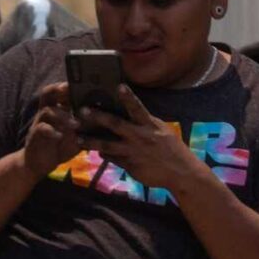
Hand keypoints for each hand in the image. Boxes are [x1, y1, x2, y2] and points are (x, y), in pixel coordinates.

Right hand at [23, 82, 80, 178]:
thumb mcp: (78, 134)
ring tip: (76, 123)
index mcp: (59, 108)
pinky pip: (42, 129)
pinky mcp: (35, 135)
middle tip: (73, 90)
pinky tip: (60, 136)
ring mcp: (40, 122)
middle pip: (49, 92)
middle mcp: (48, 111)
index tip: (87, 82)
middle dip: (60, 89)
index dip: (71, 84)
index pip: (62, 90)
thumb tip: (109, 116)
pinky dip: (52, 131)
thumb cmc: (62, 145)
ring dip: (63, 115)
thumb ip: (89, 125)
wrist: (40, 163)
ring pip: (47, 110)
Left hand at [76, 85, 201, 188]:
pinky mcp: (129, 166)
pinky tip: (95, 151)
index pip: (137, 107)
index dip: (128, 96)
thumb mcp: (162, 132)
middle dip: (98, 117)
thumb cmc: (173, 149)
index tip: (118, 86)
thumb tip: (128, 117)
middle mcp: (140, 136)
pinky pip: (112, 158)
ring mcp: (133, 152)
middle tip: (82, 110)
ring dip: (91, 141)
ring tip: (78, 138)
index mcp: (150, 125)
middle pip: (115, 124)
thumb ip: (145, 124)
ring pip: (107, 145)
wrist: (181, 172)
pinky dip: (103, 154)